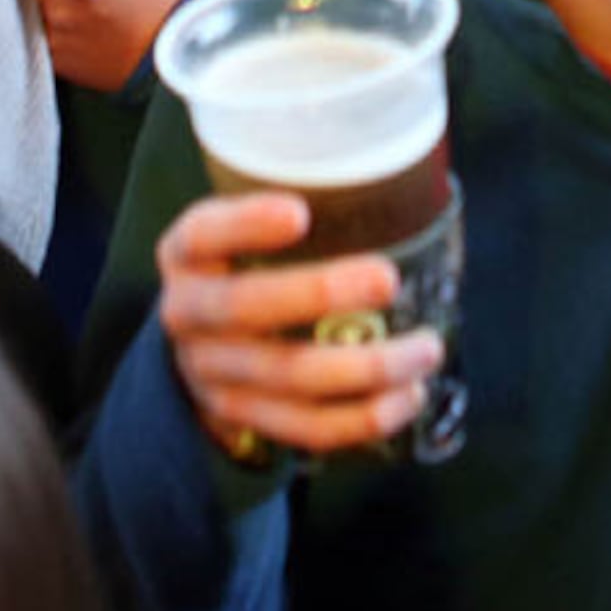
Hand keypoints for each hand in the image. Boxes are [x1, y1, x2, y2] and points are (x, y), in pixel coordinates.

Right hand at [153, 192, 441, 462]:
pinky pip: (304, 427)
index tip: (301, 213)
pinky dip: (361, 419)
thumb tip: (398, 183)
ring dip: (364, 367)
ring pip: (287, 375)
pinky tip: (408, 398)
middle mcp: (187, 313)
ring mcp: (211, 373)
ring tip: (425, 348)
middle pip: (245, 308)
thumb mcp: (244, 230)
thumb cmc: (245, 266)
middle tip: (388, 279)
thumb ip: (297, 209)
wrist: (200, 347)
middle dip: (319, 293)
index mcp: (185, 254)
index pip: (203, 234)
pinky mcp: (243, 418)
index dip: (246, 225)